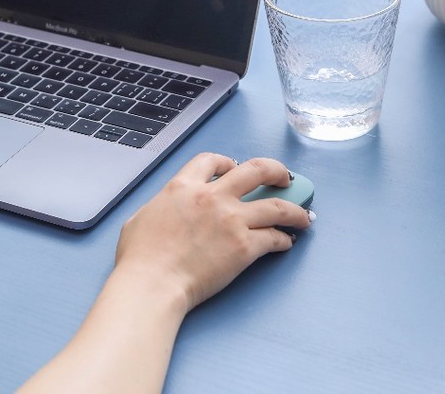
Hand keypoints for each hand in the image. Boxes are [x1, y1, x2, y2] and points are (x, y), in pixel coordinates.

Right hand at [113, 153, 312, 313]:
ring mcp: (231, 220)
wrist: (152, 283)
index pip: (212, 160)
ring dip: (295, 209)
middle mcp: (212, 196)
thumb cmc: (140, 258)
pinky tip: (287, 242)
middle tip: (285, 178)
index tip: (235, 166)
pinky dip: (284, 239)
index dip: (227, 161)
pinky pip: (274, 238)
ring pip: (276, 205)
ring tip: (304, 215)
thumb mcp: (140, 217)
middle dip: (276, 171)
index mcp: (184, 186)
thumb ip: (160, 206)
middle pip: (256, 170)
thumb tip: (167, 209)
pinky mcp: (244, 247)